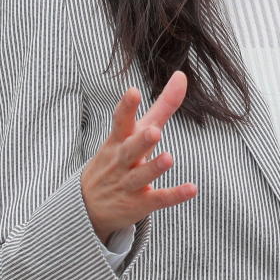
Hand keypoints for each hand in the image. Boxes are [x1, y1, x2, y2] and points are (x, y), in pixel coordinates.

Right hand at [81, 71, 198, 243]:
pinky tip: (192, 189)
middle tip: (154, 131)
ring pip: (141, 176)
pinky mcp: (139, 204)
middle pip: (130, 149)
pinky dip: (174, 195)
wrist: (87, 205)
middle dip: (141, 140)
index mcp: (119, 140)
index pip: (120, 121)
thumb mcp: (135, 131)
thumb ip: (162, 105)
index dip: (126, 107)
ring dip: (154, 168)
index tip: (133, 91)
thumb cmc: (119, 156)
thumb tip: (181, 75)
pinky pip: (158, 199)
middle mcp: (122, 160)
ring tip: (168, 158)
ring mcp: (129, 183)